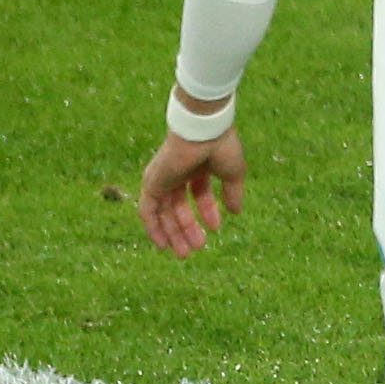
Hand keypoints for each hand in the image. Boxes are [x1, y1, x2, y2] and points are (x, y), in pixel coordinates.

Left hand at [139, 126, 245, 255]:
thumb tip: (236, 212)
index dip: (208, 211)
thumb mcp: (232, 173)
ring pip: (164, 212)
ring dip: (173, 233)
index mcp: (197, 166)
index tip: (216, 228)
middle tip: (196, 248)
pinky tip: (163, 244)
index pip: (199, 193)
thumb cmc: (221, 146)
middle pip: (179, 207)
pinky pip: (148, 211)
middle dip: (188, 228)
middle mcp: (177, 173)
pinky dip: (153, 228)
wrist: (203, 130)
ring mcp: (162, 178)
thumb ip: (233, 193)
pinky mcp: (151, 183)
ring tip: (185, 253)